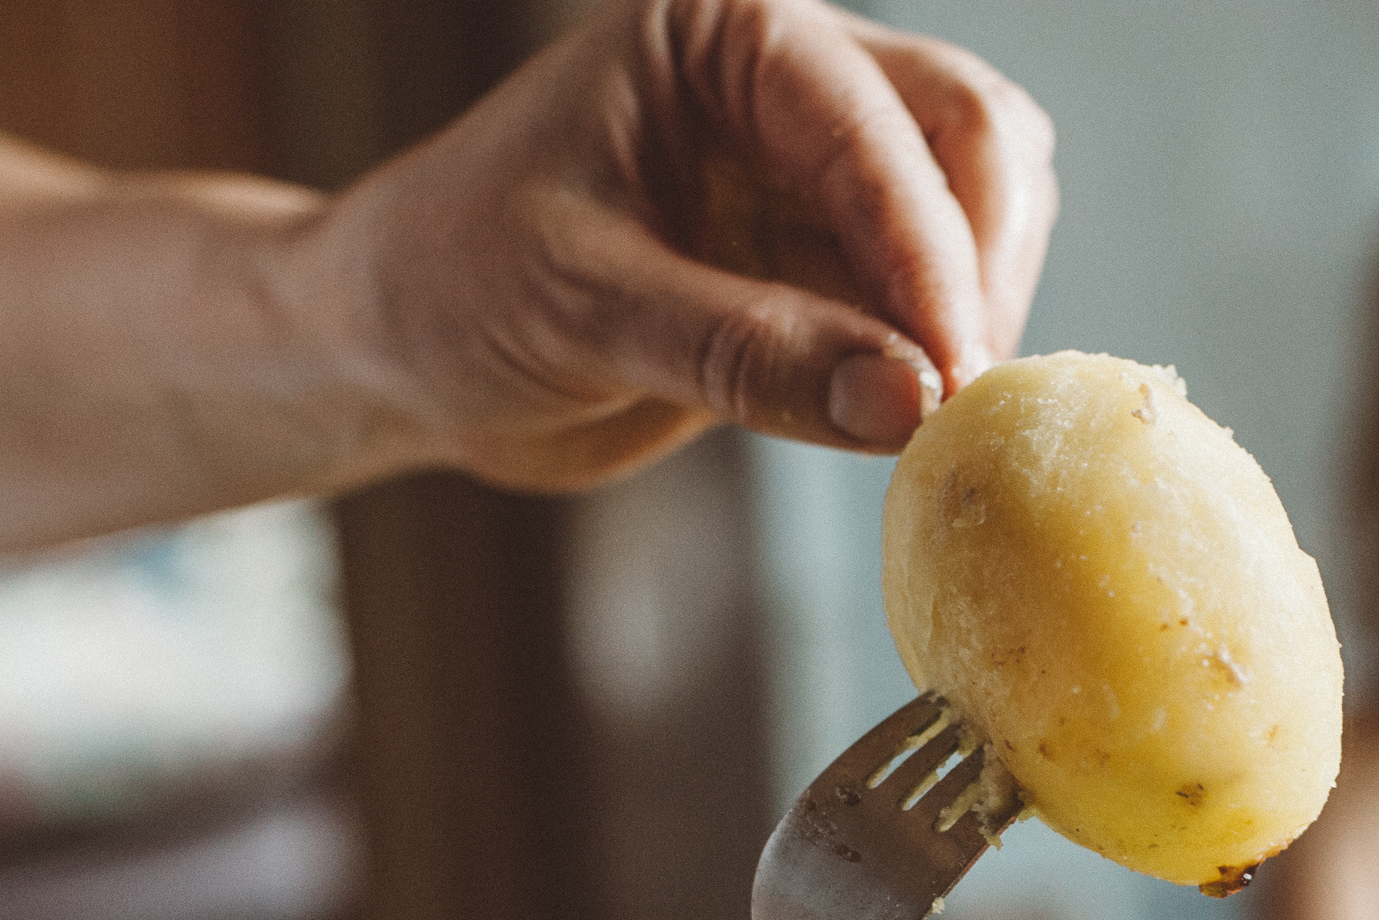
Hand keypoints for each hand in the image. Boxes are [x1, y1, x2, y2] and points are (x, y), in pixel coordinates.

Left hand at [312, 0, 1058, 488]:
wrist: (398, 348)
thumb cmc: (452, 288)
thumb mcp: (584, 313)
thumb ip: (750, 353)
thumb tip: (910, 403)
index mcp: (727, 35)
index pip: (880, 124)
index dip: (929, 254)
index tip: (949, 378)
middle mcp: (790, 81)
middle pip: (972, 138)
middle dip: (978, 270)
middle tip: (959, 400)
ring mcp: (817, 172)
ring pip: (980, 211)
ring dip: (975, 312)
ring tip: (926, 418)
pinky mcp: (825, 263)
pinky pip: (930, 300)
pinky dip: (938, 358)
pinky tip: (904, 422)